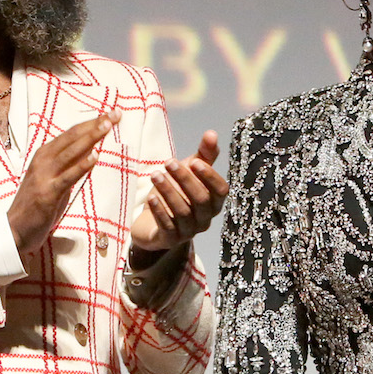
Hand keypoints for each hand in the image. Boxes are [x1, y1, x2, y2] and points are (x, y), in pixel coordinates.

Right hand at [8, 112, 118, 257]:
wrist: (15, 229)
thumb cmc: (37, 205)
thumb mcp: (55, 179)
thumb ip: (69, 165)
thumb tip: (91, 150)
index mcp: (44, 154)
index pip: (71, 134)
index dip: (91, 123)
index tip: (111, 114)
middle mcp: (43, 160)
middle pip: (72, 137)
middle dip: (95, 124)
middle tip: (115, 113)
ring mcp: (44, 176)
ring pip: (70, 152)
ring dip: (90, 138)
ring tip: (107, 126)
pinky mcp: (48, 193)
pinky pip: (68, 177)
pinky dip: (81, 165)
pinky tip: (95, 156)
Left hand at [130, 130, 228, 254]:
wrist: (152, 222)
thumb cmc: (176, 193)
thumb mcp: (189, 172)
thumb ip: (203, 155)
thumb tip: (212, 133)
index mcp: (213, 202)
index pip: (221, 191)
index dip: (210, 177)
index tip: (195, 162)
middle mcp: (205, 219)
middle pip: (201, 200)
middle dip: (185, 180)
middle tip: (168, 163)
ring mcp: (188, 231)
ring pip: (183, 213)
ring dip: (169, 192)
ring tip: (155, 175)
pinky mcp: (170, 240)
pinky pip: (167, 227)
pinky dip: (160, 211)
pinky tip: (151, 197)